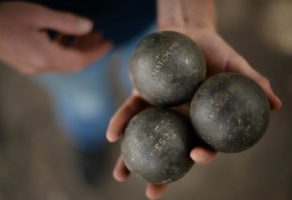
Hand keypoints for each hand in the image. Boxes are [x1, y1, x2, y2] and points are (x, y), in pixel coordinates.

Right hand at [0, 2, 111, 74]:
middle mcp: (42, 67)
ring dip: (77, 48)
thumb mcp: (38, 14)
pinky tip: (65, 36)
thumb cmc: (5, 18)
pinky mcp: (28, 64)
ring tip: (87, 34)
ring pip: (64, 62)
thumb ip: (66, 22)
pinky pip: (53, 60)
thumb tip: (89, 27)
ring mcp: (34, 67)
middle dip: (89, 50)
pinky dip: (63, 49)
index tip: (109, 44)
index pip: (81, 60)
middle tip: (100, 37)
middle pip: (74, 63)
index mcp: (46, 57)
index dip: (97, 52)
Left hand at [107, 0, 281, 197]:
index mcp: (200, 119)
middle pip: (168, 151)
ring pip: (144, 138)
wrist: (187, 34)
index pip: (201, 143)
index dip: (200, 154)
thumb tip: (275, 104)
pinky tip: (113, 135)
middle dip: (161, 173)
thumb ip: (252, 84)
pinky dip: (121, 122)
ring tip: (121, 175)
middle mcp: (177, 120)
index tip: (197, 157)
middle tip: (152, 192)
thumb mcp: (236, 66)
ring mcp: (157, 110)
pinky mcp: (141, 96)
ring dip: (130, 158)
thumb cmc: (214, 52)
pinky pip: (129, 112)